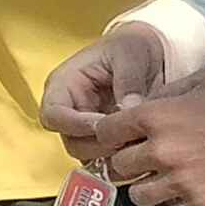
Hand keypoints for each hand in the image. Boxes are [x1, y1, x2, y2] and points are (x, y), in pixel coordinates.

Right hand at [41, 27, 177, 161]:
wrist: (151, 51)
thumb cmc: (132, 46)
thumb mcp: (130, 54)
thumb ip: (128, 80)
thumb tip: (128, 108)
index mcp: (64, 85)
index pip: (53, 114)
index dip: (74, 124)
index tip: (102, 125)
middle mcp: (71, 110)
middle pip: (70, 141)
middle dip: (97, 144)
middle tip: (125, 140)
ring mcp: (87, 128)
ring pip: (88, 155)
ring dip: (110, 155)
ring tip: (136, 144)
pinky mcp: (104, 139)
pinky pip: (106, 159)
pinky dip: (122, 160)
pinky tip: (141, 150)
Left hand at [97, 69, 204, 205]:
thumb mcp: (202, 81)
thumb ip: (164, 94)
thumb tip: (137, 108)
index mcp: (157, 115)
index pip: (105, 131)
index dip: (110, 134)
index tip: (121, 137)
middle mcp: (162, 150)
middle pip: (118, 166)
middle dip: (127, 162)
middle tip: (144, 160)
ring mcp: (181, 181)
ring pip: (137, 196)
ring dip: (146, 189)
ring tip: (164, 181)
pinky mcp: (202, 205)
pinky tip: (180, 201)